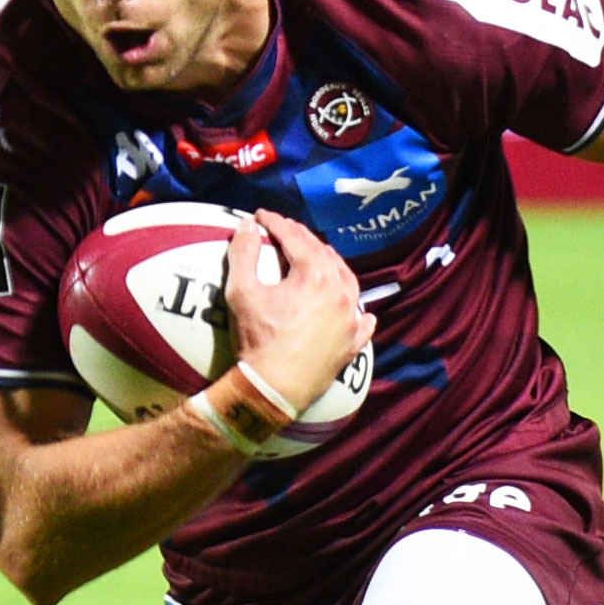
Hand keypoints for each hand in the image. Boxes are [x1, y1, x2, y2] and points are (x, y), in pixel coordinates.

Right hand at [221, 210, 370, 410]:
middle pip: (323, 254)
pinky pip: (362, 323)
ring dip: (332, 266)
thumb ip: (243, 254)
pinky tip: (359, 311)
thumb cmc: (257, 339)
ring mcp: (350, 319)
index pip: (295, 238)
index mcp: (314, 276)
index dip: (276, 223)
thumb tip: (247, 226)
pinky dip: (359, 313)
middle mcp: (340, 292)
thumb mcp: (241, 293)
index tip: (261, 216)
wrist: (273, 388)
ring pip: (347, 281)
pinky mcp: (352, 344)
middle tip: (285, 233)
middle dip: (303, 239)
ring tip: (318, 259)